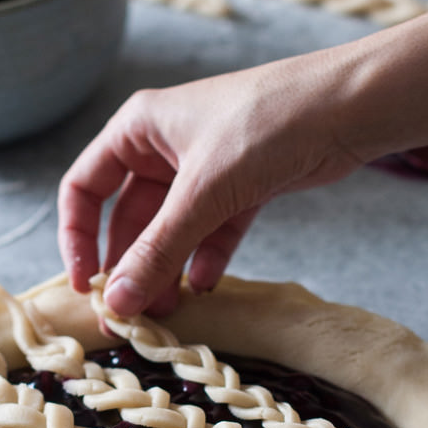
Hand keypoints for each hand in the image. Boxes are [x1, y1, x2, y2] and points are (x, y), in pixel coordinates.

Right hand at [57, 52, 361, 315]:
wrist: (349, 108)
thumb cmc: (267, 125)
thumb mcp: (203, 192)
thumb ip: (159, 250)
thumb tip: (118, 302)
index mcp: (138, 130)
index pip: (85, 189)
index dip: (78, 238)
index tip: (85, 284)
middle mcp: (165, 148)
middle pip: (130, 220)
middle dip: (129, 268)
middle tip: (127, 318)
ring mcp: (205, 170)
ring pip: (172, 232)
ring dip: (167, 271)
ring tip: (166, 314)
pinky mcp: (242, 188)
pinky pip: (212, 232)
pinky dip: (207, 259)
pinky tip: (205, 286)